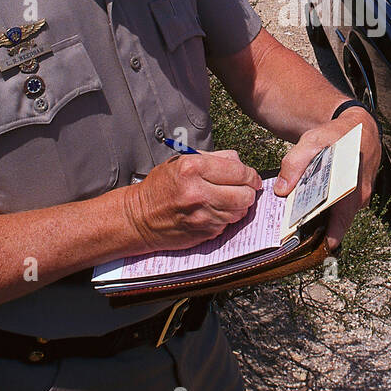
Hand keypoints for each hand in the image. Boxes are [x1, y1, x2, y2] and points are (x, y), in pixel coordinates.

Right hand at [127, 149, 262, 252]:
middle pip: (245, 194)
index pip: (238, 171)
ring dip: (238, 205)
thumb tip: (239, 162)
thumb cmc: (160, 188)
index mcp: (192, 169)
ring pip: (240, 211)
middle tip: (244, 188)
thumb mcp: (181, 162)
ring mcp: (202, 215)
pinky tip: (215, 211)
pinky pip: (228, 224)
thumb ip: (213, 158)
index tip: (250, 176)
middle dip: (248, 190)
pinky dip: (227, 217)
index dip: (249, 174)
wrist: (139, 218)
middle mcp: (198, 193)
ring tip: (227, 199)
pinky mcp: (204, 232)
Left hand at [273, 108, 380, 249]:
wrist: (361, 126)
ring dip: (318, 218)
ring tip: (294, 219)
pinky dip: (324, 207)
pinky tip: (307, 202)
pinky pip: (339, 207)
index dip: (320, 239)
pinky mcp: (355, 196)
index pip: (337, 228)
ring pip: (336, 216)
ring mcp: (358, 199)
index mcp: (352, 192)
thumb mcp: (314, 141)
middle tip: (290, 234)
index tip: (300, 244)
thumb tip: (282, 190)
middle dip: (314, 230)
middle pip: (334, 225)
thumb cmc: (340, 134)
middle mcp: (359, 200)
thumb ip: (295, 164)